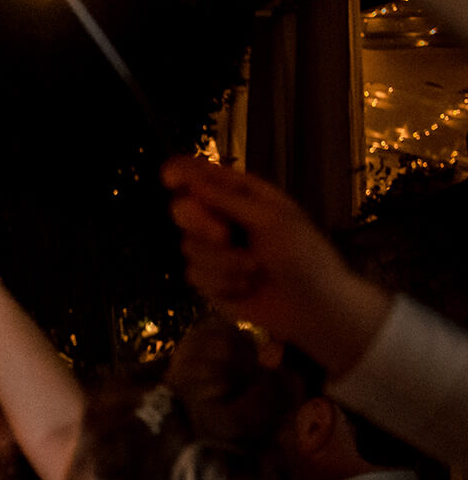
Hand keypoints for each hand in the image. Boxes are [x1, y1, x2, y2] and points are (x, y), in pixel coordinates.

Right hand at [161, 156, 392, 376]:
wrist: (311, 307)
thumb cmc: (303, 256)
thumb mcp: (272, 220)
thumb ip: (229, 199)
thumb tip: (192, 181)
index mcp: (243, 195)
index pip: (203, 176)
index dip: (181, 173)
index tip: (167, 177)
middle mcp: (223, 219)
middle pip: (183, 209)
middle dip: (200, 224)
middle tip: (223, 236)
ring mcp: (214, 251)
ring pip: (189, 247)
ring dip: (223, 263)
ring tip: (255, 270)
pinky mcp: (209, 280)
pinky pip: (195, 275)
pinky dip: (222, 283)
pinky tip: (247, 288)